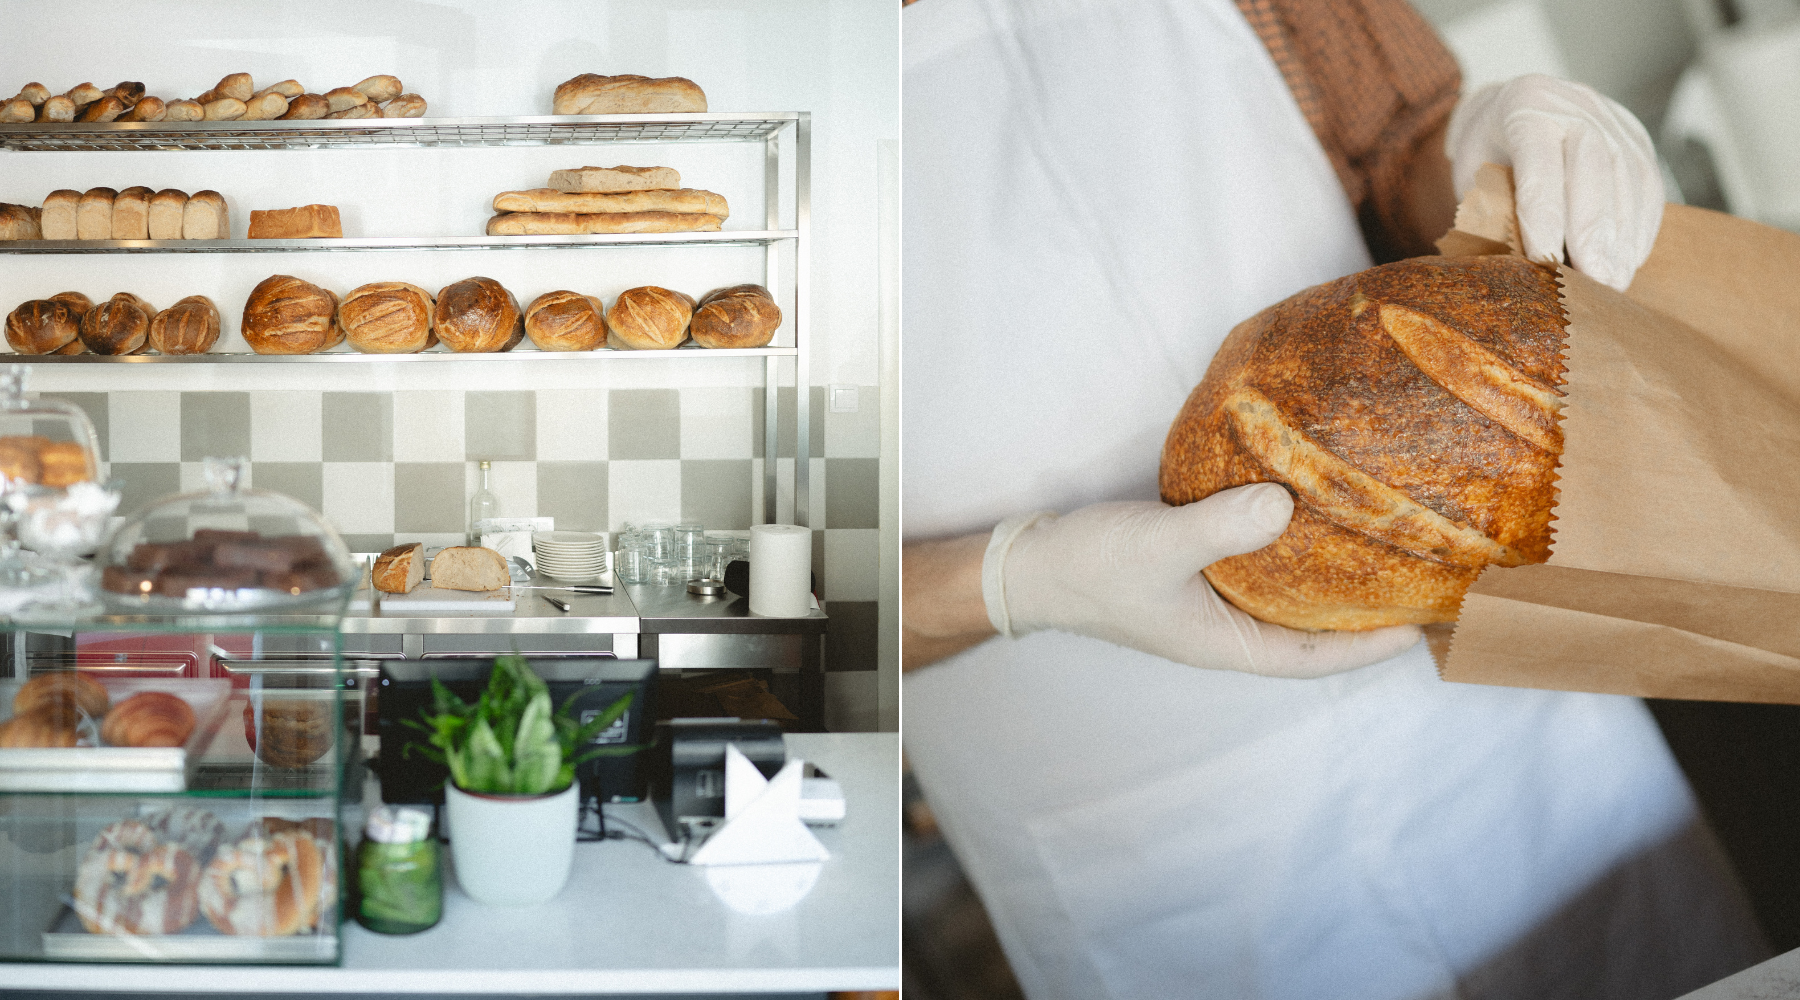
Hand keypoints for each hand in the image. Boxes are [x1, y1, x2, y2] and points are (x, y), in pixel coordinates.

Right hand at [984, 484, 1421, 678]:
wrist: (1028, 564)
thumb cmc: (1089, 570)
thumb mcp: (1156, 547)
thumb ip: (1217, 528)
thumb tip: (1286, 505)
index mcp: (1225, 643)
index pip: (1314, 657)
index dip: (1371, 647)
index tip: (1424, 628)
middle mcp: (1225, 627)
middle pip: (1310, 630)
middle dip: (1363, 614)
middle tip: (1421, 583)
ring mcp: (1209, 600)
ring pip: (1286, 598)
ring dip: (1329, 581)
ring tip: (1381, 549)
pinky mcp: (1196, 568)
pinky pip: (1258, 566)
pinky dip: (1289, 549)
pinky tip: (1307, 515)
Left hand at [1447, 74, 1661, 290]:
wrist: (1514, 104)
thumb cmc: (1489, 149)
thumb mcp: (1474, 174)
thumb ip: (1492, 210)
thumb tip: (1514, 265)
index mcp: (1525, 108)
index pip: (1539, 167)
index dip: (1543, 218)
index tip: (1546, 261)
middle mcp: (1575, 106)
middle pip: (1593, 169)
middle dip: (1594, 232)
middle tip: (1595, 280)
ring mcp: (1612, 117)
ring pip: (1629, 177)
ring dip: (1623, 236)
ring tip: (1614, 280)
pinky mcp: (1637, 135)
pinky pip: (1649, 182)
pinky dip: (1641, 226)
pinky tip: (1630, 259)